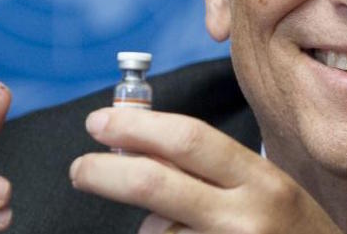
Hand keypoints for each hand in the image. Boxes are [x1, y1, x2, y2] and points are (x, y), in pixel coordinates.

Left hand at [69, 108, 343, 233]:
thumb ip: (211, 169)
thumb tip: (138, 145)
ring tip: (178, 229)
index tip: (101, 122)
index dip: (137, 127)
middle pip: (154, 184)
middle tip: (80, 167)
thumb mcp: (265, 191)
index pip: (190, 140)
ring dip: (150, 228)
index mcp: (263, 182)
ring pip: (155, 232)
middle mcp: (247, 218)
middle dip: (104, 172)